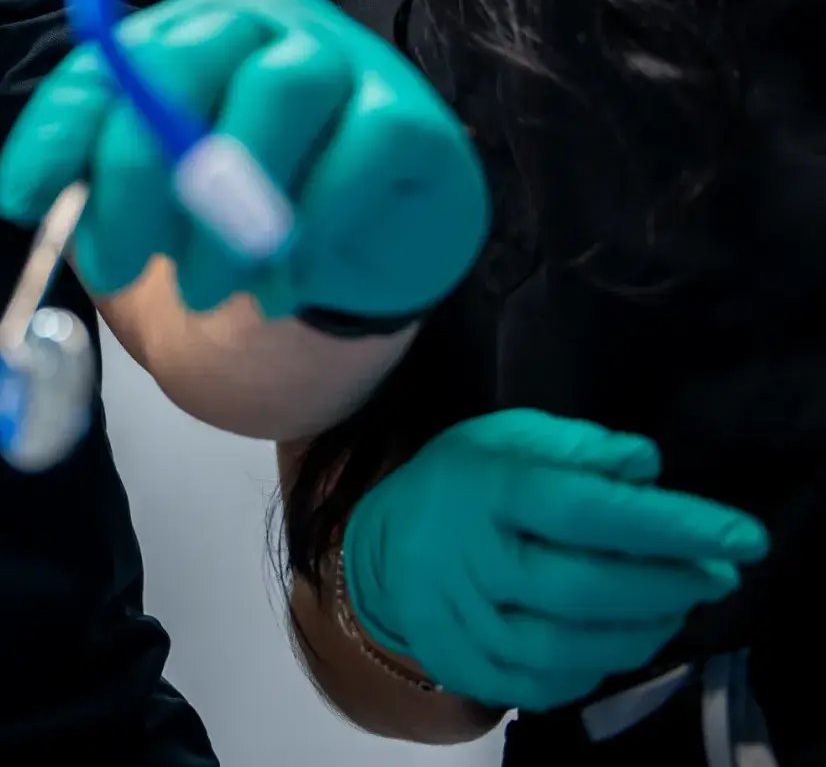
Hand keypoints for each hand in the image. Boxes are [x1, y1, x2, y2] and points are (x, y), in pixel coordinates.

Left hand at [0, 0, 488, 318]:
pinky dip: (314, 224)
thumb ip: (104, 190)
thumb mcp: (158, 206)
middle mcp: (261, 25)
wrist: (360, 258)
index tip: (18, 201)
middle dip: (137, 169)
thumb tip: (32, 203)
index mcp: (186, 32)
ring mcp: (344, 58)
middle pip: (188, 59)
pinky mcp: (410, 115)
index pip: (109, 56)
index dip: (59, 125)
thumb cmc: (243, 215)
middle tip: (114, 265)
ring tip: (200, 288)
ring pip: (280, 89)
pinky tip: (282, 286)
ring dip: (227, 204)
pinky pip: (363, 146)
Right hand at [343, 410, 769, 711]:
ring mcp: (464, 621)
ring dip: (643, 630)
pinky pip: (551, 683)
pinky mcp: (467, 667)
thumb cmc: (459, 483)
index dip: (666, 523)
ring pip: (571, 646)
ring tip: (676, 602)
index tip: (741, 535)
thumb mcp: (507, 438)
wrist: (380, 549)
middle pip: (583, 587)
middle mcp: (471, 558)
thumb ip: (579, 447)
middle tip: (716, 573)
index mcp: (485, 490)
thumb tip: (648, 466)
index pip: (583, 509)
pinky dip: (602, 665)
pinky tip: (626, 636)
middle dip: (667, 584)